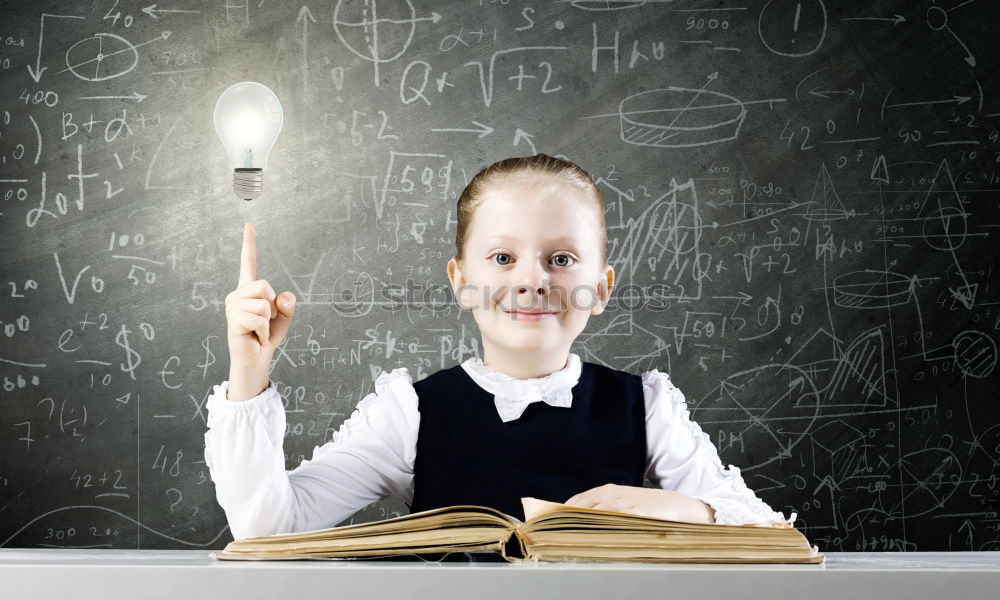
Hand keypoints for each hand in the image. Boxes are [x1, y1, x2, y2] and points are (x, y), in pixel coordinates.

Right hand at [224, 223, 295, 397]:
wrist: (255, 360)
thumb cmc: (266, 337)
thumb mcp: (284, 318)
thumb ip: (288, 305)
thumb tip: (283, 296)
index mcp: (249, 290)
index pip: (249, 263)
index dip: (249, 244)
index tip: (249, 224)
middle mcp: (237, 294)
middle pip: (265, 286)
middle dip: (272, 307)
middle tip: (264, 323)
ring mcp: (233, 306)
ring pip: (264, 304)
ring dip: (268, 322)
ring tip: (258, 331)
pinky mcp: (233, 318)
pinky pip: (259, 318)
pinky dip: (263, 331)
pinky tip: (255, 337)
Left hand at [563, 483, 715, 523]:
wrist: (684, 507)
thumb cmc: (653, 508)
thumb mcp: (626, 504)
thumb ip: (604, 511)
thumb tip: (578, 523)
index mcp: (610, 491)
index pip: (578, 500)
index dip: (561, 510)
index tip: (545, 521)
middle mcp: (615, 495)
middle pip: (583, 506)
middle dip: (565, 518)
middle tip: (550, 531)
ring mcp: (627, 504)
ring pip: (596, 513)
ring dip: (579, 524)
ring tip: (564, 536)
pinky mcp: (640, 514)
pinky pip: (618, 521)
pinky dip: (604, 528)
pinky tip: (594, 537)